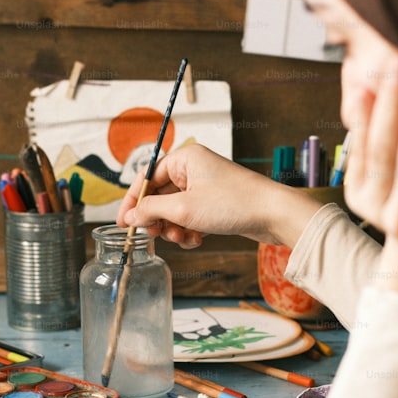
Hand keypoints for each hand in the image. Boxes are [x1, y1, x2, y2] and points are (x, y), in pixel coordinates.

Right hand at [117, 143, 323, 248]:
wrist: (273, 214)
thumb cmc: (233, 203)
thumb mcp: (184, 209)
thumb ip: (151, 211)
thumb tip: (130, 217)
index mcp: (185, 158)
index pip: (147, 176)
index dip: (133, 201)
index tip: (123, 223)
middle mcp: (194, 169)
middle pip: (160, 195)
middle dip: (158, 219)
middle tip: (156, 235)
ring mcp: (206, 187)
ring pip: (175, 210)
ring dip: (174, 228)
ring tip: (183, 238)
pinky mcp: (216, 204)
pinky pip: (191, 218)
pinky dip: (190, 231)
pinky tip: (198, 240)